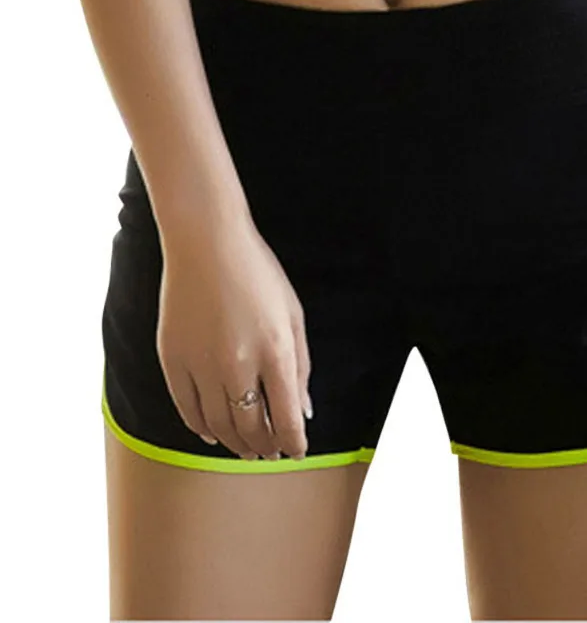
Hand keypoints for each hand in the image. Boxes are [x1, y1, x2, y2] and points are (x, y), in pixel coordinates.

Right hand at [156, 215, 312, 459]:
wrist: (206, 242)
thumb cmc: (258, 273)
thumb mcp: (293, 314)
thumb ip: (301, 366)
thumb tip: (303, 411)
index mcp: (275, 351)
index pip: (287, 417)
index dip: (294, 442)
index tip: (297, 451)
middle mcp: (238, 364)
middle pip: (252, 428)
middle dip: (266, 447)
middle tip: (271, 454)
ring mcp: (201, 364)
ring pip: (219, 425)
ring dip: (236, 444)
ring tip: (247, 450)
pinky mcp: (173, 360)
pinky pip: (187, 409)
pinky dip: (201, 428)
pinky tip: (212, 434)